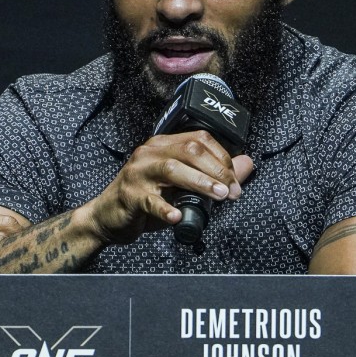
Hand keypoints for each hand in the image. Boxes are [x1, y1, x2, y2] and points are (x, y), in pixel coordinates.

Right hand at [86, 130, 253, 243]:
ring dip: (200, 183)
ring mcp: (138, 172)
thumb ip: (214, 174)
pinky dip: (165, 208)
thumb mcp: (183, 186)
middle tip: (232, 192)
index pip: (200, 140)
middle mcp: (150, 152)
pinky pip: (150, 200)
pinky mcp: (129, 195)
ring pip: (172, 169)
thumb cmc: (148, 200)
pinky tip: (177, 216)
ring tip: (218, 196)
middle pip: (190, 150)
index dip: (223, 158)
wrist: (108, 217)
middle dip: (217, 171)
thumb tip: (247, 164)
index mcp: (164, 145)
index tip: (236, 181)